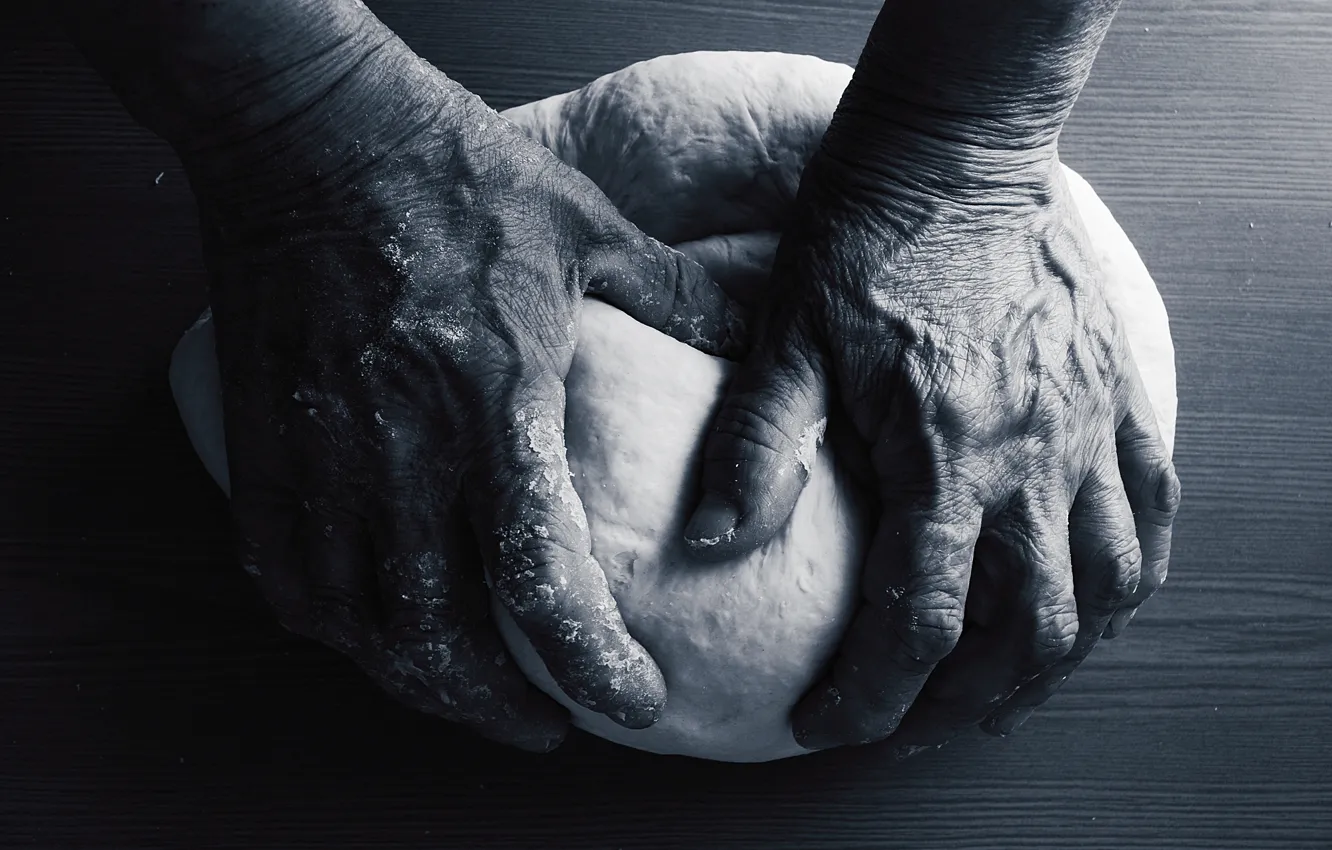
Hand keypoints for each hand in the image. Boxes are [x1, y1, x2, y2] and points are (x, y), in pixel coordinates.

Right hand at [185, 33, 741, 750]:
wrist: (304, 132)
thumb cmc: (448, 171)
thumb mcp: (586, 224)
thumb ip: (674, 294)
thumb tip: (747, 336)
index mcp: (491, 400)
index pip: (543, 578)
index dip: (592, 664)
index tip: (632, 702)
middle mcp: (397, 449)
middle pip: (439, 639)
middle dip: (499, 707)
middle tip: (547, 724)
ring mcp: (317, 455)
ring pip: (356, 626)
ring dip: (419, 681)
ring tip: (472, 691)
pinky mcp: (258, 445)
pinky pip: (284, 576)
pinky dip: (335, 625)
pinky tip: (375, 629)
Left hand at [681, 111, 1179, 749]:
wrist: (953, 149)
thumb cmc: (862, 238)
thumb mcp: (788, 338)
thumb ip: (755, 445)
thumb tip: (710, 542)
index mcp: (944, 453)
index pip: (919, 621)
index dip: (871, 697)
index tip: (829, 724)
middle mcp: (1033, 457)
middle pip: (1027, 632)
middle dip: (964, 703)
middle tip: (910, 724)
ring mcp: (1088, 429)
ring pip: (1106, 589)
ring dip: (1054, 661)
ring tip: (999, 692)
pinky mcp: (1119, 397)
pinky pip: (1153, 512)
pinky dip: (1127, 579)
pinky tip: (1092, 604)